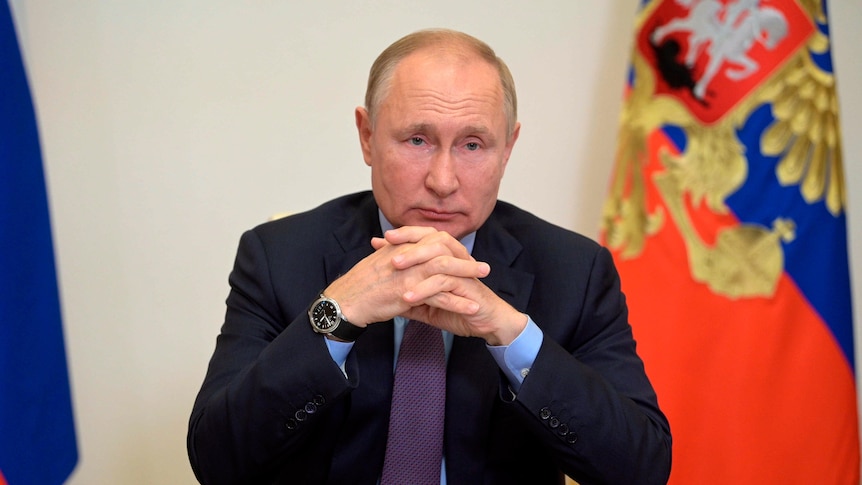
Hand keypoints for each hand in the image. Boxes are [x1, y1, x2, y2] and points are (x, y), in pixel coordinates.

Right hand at [323, 226, 488, 325]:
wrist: (344, 301)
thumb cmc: (358, 286)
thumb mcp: (378, 264)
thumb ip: (395, 257)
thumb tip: (408, 260)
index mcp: (399, 247)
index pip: (432, 241)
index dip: (451, 249)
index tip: (465, 257)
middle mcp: (405, 255)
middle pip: (443, 251)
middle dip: (466, 259)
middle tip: (484, 267)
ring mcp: (407, 272)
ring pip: (445, 269)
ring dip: (467, 275)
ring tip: (484, 282)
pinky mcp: (408, 291)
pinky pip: (439, 295)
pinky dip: (458, 302)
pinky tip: (471, 308)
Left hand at [378, 227, 527, 345]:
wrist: (487, 323)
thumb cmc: (459, 309)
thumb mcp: (428, 303)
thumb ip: (409, 295)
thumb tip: (384, 293)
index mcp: (447, 258)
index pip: (425, 236)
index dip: (405, 234)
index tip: (380, 239)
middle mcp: (456, 260)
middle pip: (433, 239)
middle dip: (408, 240)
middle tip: (386, 246)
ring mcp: (462, 272)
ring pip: (438, 258)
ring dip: (415, 261)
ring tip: (394, 267)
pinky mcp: (467, 287)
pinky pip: (444, 283)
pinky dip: (424, 289)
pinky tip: (407, 297)